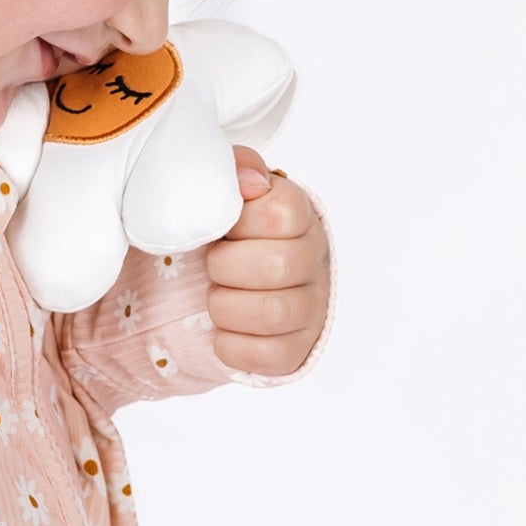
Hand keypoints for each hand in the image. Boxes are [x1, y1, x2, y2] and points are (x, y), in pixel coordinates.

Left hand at [203, 146, 330, 376]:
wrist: (215, 284)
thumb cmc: (220, 234)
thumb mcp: (218, 193)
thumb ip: (228, 169)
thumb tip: (249, 180)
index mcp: (296, 213)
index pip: (280, 212)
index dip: (237, 223)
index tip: (223, 227)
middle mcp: (313, 259)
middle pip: (278, 265)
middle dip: (225, 268)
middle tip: (213, 265)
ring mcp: (310, 306)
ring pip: (274, 313)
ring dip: (226, 307)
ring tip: (216, 296)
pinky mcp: (296, 349)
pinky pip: (267, 356)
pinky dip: (231, 346)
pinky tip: (223, 330)